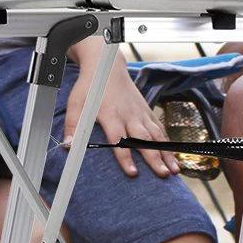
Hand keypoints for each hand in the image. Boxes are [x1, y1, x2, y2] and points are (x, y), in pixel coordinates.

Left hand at [65, 62, 177, 178]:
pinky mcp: (148, 111)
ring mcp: (141, 114)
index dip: (126, 157)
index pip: (119, 140)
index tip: (133, 173)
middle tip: (163, 175)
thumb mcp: (76, 103)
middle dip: (155, 159)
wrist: (108, 67)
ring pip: (156, 136)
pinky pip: (160, 129)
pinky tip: (173, 157)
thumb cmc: (90, 87)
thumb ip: (73, 124)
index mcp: (111, 115)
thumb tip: (68, 146)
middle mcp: (130, 116)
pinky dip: (168, 143)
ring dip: (166, 154)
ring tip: (174, 171)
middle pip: (143, 140)